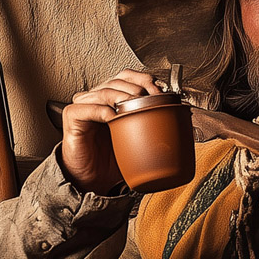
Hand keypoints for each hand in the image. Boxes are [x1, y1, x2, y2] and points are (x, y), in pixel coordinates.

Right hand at [60, 68, 159, 193]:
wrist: (93, 181)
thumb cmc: (112, 161)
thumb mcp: (139, 142)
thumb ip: (155, 129)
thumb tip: (186, 126)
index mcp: (113, 100)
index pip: (126, 77)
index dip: (143, 79)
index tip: (159, 90)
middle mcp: (97, 99)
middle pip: (116, 80)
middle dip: (136, 87)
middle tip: (149, 98)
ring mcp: (83, 106)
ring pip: (102, 91)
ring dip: (121, 95)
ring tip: (133, 104)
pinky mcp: (72, 118)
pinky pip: (85, 108)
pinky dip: (100, 110)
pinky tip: (112, 117)